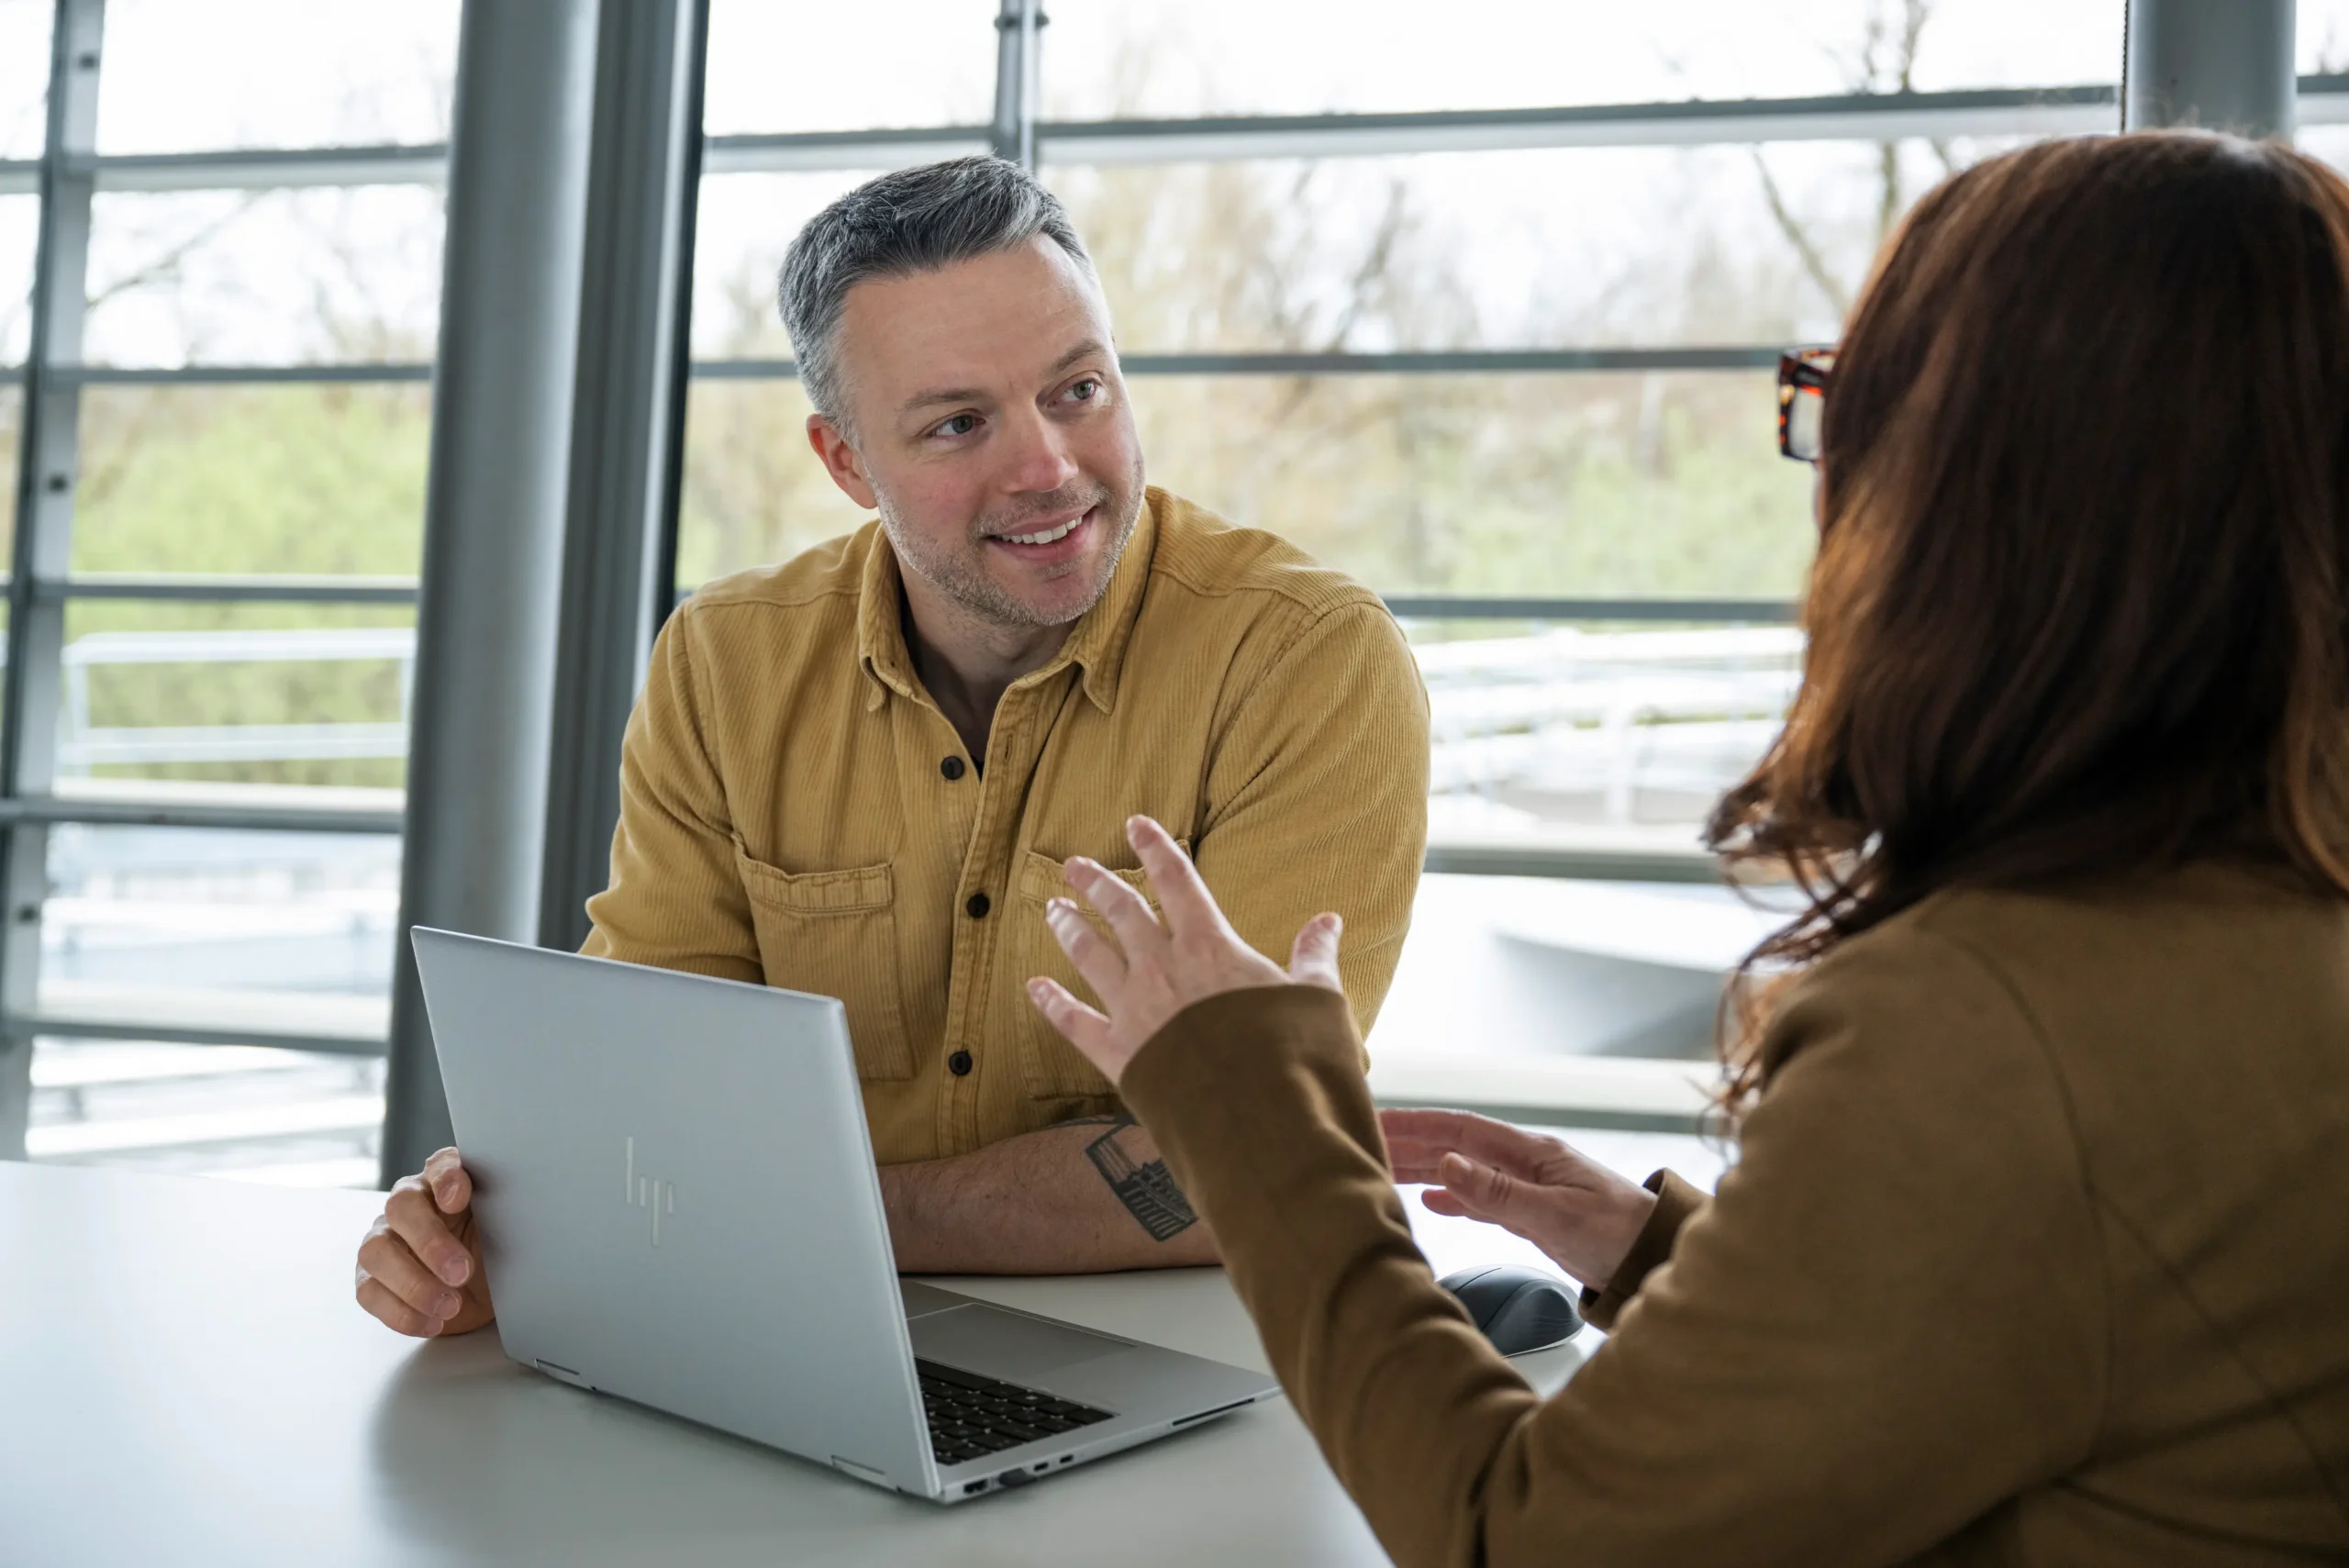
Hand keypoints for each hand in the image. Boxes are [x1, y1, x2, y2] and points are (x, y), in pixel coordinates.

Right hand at [355, 1147, 494, 1336]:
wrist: (485, 1291)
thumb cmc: (494, 1250)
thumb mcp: (510, 1229)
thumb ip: (508, 1210)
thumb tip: (526, 1204)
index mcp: (446, 1182)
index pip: (440, 1165)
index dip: (446, 1179)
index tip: (459, 1199)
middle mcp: (410, 1205)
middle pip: (401, 1207)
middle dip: (430, 1242)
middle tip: (460, 1272)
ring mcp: (385, 1240)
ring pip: (376, 1251)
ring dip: (413, 1283)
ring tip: (449, 1305)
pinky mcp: (372, 1278)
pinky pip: (370, 1292)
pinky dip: (401, 1312)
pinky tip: (432, 1321)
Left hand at [1026, 814, 1342, 1085]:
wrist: (1257, 1117)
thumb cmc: (1293, 1056)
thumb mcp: (1315, 997)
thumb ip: (1313, 956)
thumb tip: (1329, 920)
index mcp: (1210, 945)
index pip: (1176, 881)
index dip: (1155, 848)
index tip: (1136, 825)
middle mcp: (1164, 968)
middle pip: (1122, 911)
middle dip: (1097, 883)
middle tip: (1074, 865)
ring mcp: (1135, 1009)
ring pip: (1090, 955)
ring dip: (1069, 928)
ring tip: (1051, 909)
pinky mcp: (1118, 1054)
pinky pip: (1074, 1022)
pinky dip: (1051, 1004)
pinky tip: (1033, 988)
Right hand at [1381, 1108, 1657, 1291]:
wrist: (1657, 1258)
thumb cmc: (1619, 1233)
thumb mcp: (1555, 1215)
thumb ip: (1498, 1193)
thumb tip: (1445, 1165)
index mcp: (1530, 1153)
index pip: (1460, 1130)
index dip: (1416, 1124)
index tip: (1377, 1120)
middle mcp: (1525, 1163)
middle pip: (1456, 1146)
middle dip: (1410, 1142)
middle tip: (1364, 1143)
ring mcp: (1529, 1187)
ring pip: (1465, 1171)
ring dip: (1425, 1168)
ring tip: (1385, 1168)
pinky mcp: (1534, 1214)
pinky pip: (1483, 1198)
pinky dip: (1454, 1197)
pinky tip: (1432, 1201)